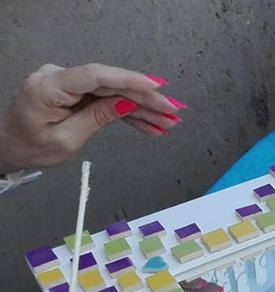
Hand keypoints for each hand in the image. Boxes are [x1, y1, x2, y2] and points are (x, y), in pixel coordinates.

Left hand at [0, 63, 187, 171]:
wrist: (9, 146)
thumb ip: (97, 118)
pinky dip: (128, 111)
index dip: (129, 80)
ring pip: (113, 93)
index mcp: (48, 86)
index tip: (156, 87)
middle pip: (111, 84)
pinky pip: (107, 99)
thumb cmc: (28, 146)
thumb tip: (127, 103)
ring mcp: (68, 83)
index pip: (95, 76)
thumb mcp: (65, 140)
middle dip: (145, 98)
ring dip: (142, 108)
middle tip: (173, 111)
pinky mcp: (76, 91)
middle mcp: (58, 77)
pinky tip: (150, 123)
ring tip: (168, 122)